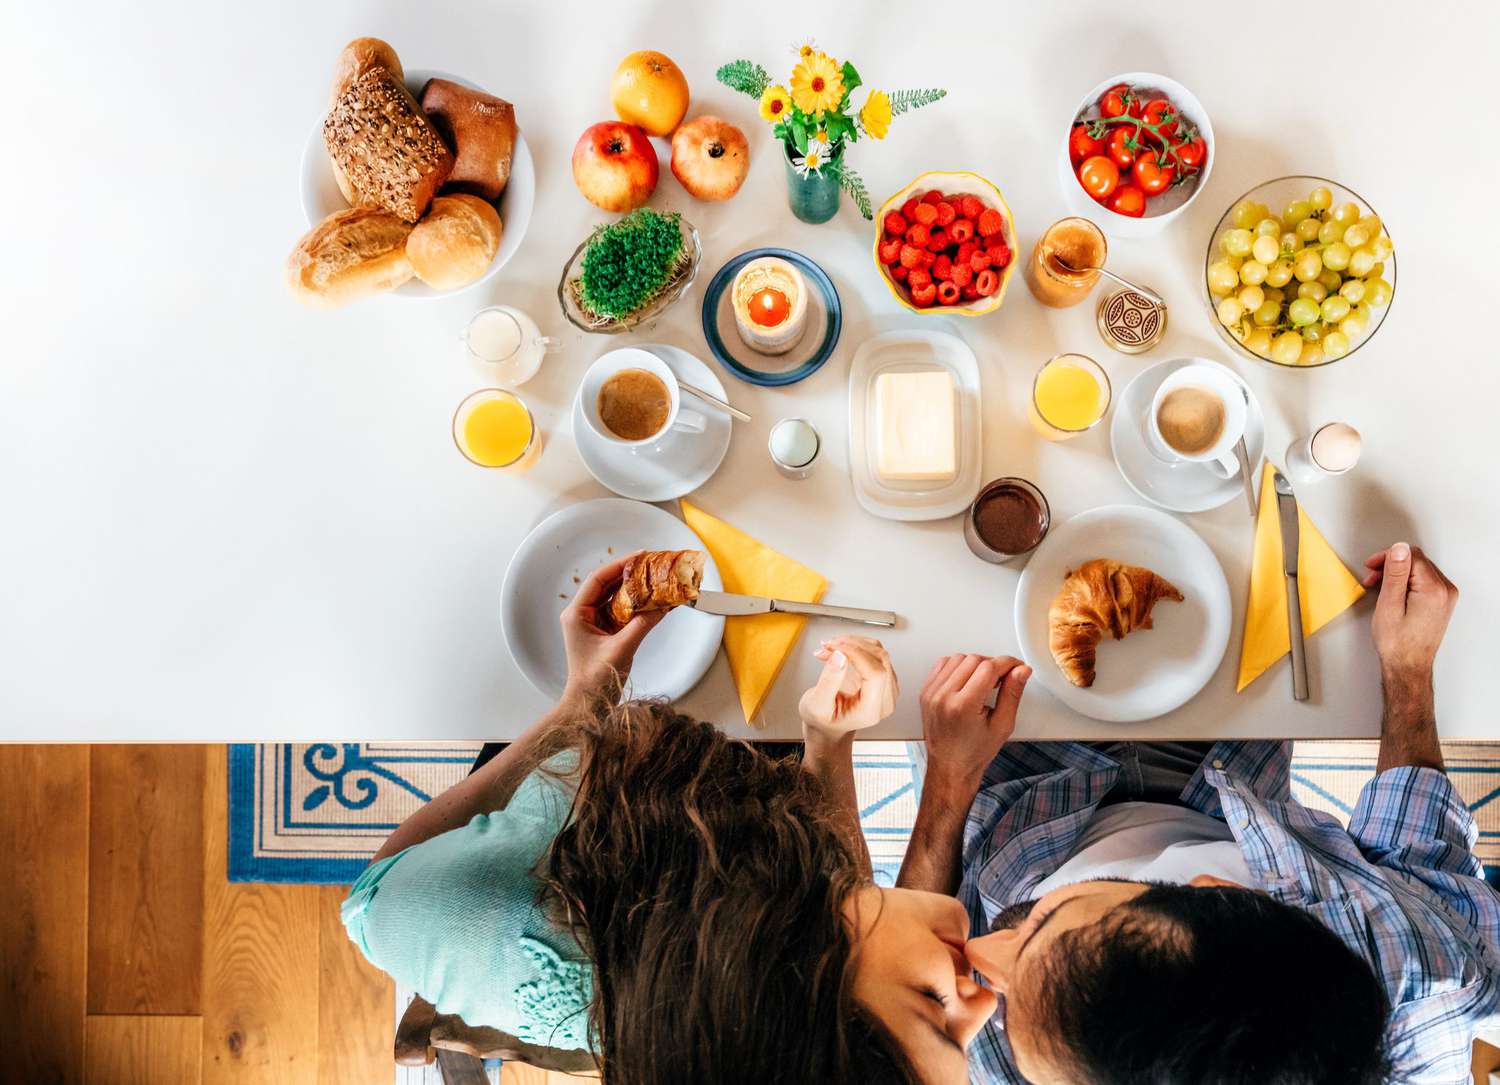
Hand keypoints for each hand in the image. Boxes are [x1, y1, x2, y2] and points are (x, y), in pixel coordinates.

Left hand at [559, 553, 665, 704]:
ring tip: (654, 578)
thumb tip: (661, 607)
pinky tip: (651, 600)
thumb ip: (642, 626)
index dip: (619, 565)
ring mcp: (594, 623)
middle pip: (607, 585)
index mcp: (577, 614)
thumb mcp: (621, 649)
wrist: (588, 704)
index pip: (598, 580)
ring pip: (615, 597)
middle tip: (651, 564)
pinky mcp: (605, 632)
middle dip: (629, 574)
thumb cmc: (594, 682)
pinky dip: (636, 605)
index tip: (639, 556)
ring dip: (634, 589)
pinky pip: (621, 612)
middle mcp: (583, 615)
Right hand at [798, 636, 898, 740]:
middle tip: (828, 644)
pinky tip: (840, 649)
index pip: (875, 674)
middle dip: (853, 645)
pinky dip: (857, 646)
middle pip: (880, 660)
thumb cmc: (823, 721)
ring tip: (830, 647)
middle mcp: (884, 701)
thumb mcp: (816, 705)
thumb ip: (829, 681)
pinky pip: (876, 654)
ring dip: (854, 643)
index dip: (856, 654)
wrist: (829, 727)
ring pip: (879, 653)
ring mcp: (888, 690)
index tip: (835, 647)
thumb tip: (840, 656)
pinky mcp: (884, 679)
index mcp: (870, 711)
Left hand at [919, 654, 1030, 795]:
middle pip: (974, 659)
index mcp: (963, 706)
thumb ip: (1012, 693)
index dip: (1007, 663)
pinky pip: (943, 665)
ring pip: (958, 658)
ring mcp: (931, 693)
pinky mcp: (926, 691)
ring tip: (985, 682)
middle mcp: (943, 696)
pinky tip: (968, 679)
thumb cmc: (974, 753)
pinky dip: (958, 666)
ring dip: (975, 664)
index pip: (988, 667)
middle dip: (993, 664)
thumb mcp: (1002, 725)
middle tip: (1003, 678)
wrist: (950, 767)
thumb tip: (1021, 670)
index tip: (1016, 667)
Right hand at [1361, 543, 1457, 683]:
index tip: (1372, 565)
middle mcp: (1445, 591)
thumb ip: (1396, 573)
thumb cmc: (1397, 642)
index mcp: (1434, 589)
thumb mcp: (1389, 604)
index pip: (1412, 556)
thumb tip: (1399, 549)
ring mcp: (1446, 597)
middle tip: (1372, 577)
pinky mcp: (1441, 602)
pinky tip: (1393, 591)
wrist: (1408, 666)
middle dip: (1391, 565)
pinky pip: (1424, 581)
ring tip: (1379, 586)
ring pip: (1420, 570)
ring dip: (1398, 573)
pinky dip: (1407, 582)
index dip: (1388, 557)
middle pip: (1417, 561)